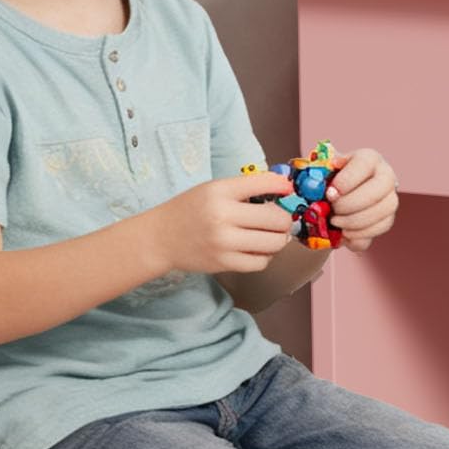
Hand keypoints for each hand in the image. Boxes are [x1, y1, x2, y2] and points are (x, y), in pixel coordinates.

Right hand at [153, 173, 294, 276]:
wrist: (161, 238)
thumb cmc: (190, 210)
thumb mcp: (213, 189)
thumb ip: (246, 188)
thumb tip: (284, 189)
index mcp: (220, 191)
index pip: (264, 183)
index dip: (284, 186)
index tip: (288, 190)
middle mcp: (222, 216)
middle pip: (276, 219)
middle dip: (284, 219)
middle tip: (280, 218)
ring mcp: (224, 243)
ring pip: (274, 243)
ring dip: (279, 239)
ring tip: (271, 234)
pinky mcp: (224, 264)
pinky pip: (261, 262)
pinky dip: (265, 256)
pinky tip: (258, 249)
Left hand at [327, 147, 399, 250]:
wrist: (335, 197)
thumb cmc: (328, 180)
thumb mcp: (322, 171)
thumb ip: (319, 172)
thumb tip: (318, 177)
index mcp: (369, 158)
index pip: (365, 163)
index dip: (347, 180)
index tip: (329, 194)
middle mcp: (385, 175)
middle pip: (380, 188)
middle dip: (352, 203)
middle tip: (332, 210)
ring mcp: (390, 197)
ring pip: (384, 210)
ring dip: (355, 221)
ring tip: (335, 222)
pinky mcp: (389, 218)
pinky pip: (380, 227)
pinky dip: (360, 233)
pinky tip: (344, 232)